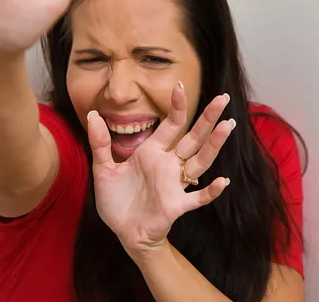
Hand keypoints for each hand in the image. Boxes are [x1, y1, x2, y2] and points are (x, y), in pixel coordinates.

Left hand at [86, 84, 234, 258]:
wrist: (123, 232)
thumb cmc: (117, 200)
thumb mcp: (103, 168)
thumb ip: (100, 142)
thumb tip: (92, 113)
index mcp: (152, 152)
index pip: (170, 124)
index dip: (176, 106)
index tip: (179, 85)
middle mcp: (168, 164)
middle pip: (193, 137)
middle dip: (207, 118)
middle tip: (223, 99)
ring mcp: (175, 185)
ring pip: (200, 161)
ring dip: (213, 145)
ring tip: (227, 126)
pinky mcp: (176, 206)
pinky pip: (198, 197)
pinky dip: (210, 191)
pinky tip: (222, 181)